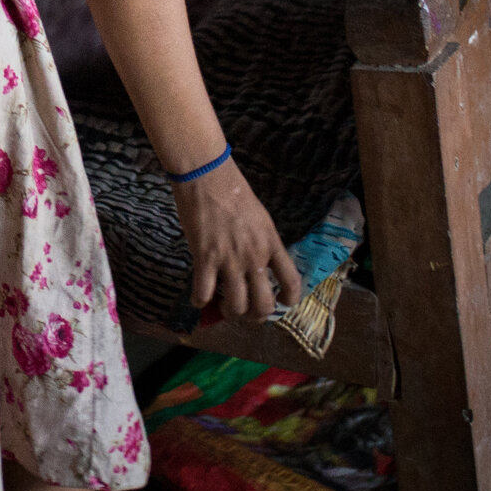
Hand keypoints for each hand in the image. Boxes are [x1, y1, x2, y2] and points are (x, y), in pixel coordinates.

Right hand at [172, 162, 300, 322]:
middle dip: (256, 315)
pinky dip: (200, 301)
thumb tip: (258, 263)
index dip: (289, 300)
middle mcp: (254, 256)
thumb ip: (261, 242)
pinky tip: (199, 298)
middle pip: (263, 303)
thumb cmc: (233, 190)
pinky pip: (204, 292)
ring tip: (224, 306)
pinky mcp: (205, 257)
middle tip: (247, 312)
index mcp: (271, 243)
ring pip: (236, 305)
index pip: (291, 281)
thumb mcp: (259, 218)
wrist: (208, 175)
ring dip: (230, 312)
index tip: (282, 303)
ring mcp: (230, 259)